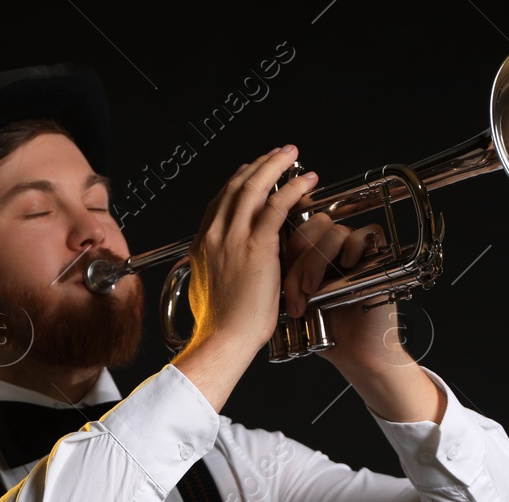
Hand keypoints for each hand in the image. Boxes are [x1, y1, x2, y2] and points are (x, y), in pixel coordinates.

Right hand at [184, 146, 318, 351]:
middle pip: (235, 186)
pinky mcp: (256, 246)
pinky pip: (276, 206)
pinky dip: (293, 188)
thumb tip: (214, 268)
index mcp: (202, 245)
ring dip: (275, 166)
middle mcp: (214, 235)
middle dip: (258, 165)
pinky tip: (306, 181)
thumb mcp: (205, 290)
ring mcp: (233, 238)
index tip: (253, 172)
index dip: (239, 181)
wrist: (224, 340)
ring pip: (254, 187)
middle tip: (277, 154)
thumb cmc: (220, 326)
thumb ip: (211, 270)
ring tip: (291, 155)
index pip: (220, 201)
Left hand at [281, 211, 405, 365]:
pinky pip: (366, 234)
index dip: (287, 247)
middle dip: (302, 256)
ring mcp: (357, 254)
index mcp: (315, 256)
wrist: (356, 353)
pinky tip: (346, 267)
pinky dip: (353, 247)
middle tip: (300, 288)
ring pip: (335, 231)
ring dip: (319, 258)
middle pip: (316, 224)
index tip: (281, 278)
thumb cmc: (329, 332)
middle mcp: (336, 251)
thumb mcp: (299, 300)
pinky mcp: (378, 259)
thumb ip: (288, 276)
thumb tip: (267, 254)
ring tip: (314, 289)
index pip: (298, 229)